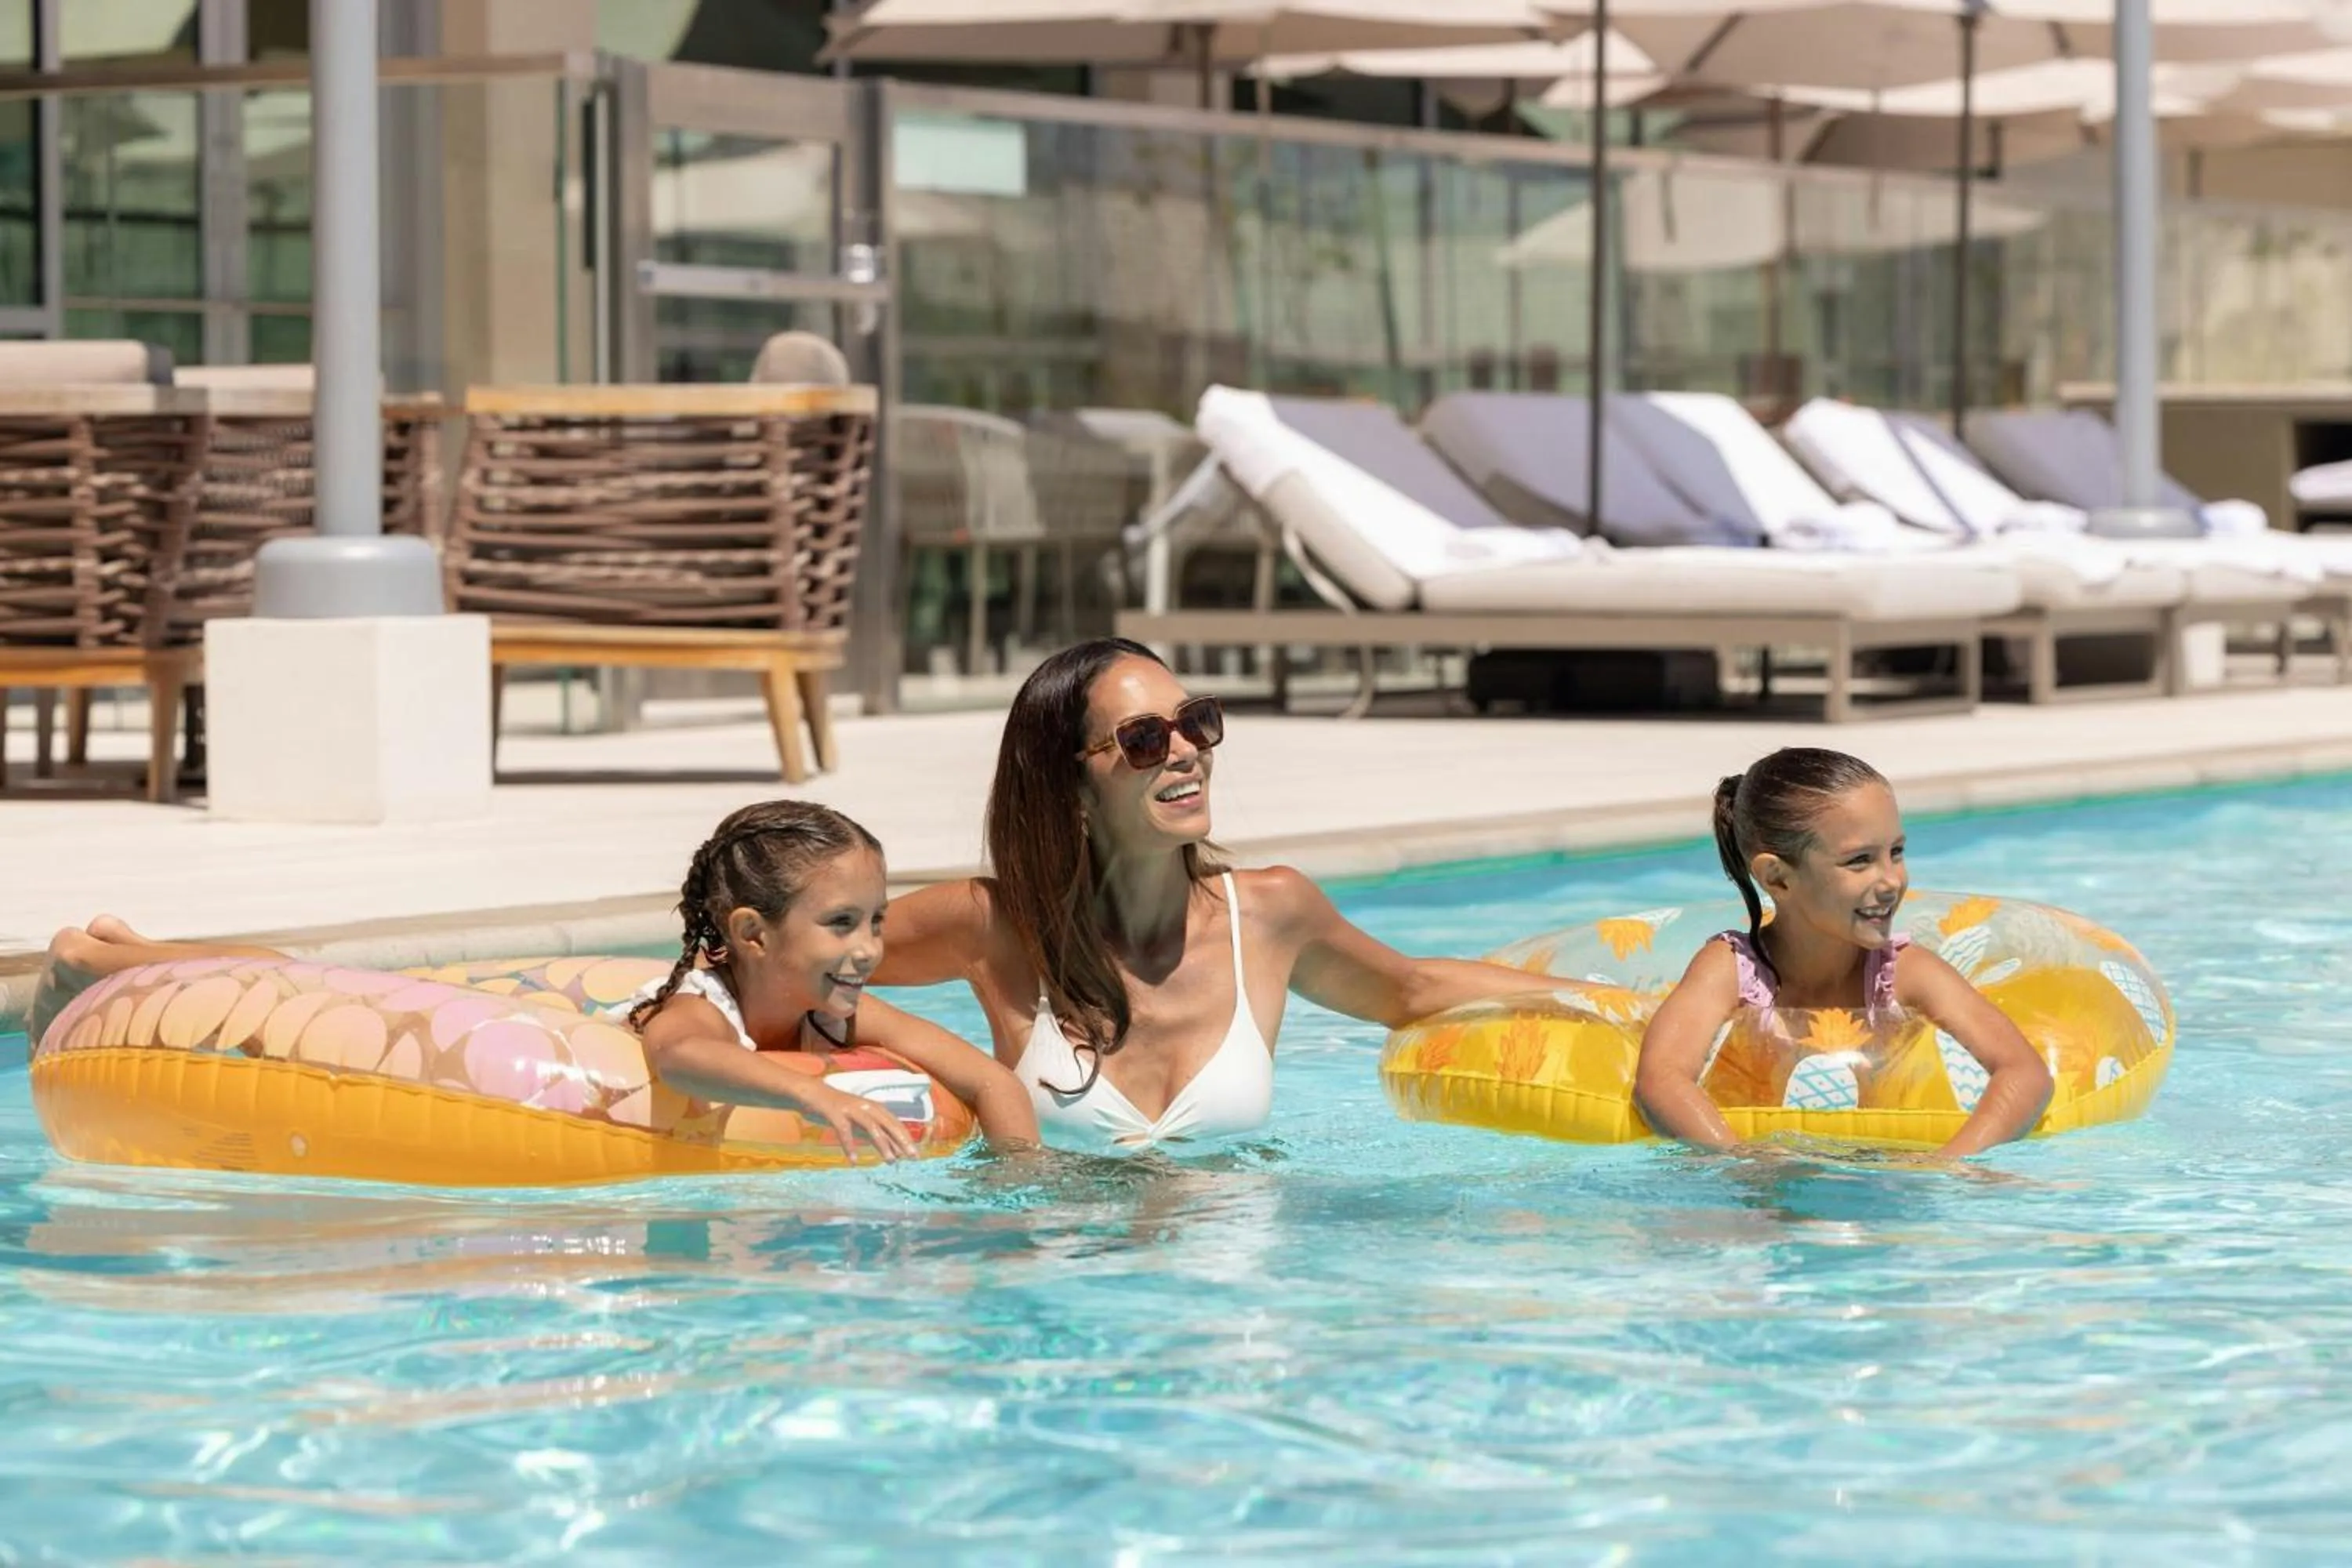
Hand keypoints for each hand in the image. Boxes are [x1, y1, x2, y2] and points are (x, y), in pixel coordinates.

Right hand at [801, 1083, 918, 1163]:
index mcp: (873, 1107)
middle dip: (902, 1140)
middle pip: (888, 1124)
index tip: (915, 1154)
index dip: (906, 1138)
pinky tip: (854, 1161)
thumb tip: (893, 1151)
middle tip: (912, 1156)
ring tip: (890, 1161)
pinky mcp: (835, 1114)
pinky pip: (845, 1132)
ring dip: (882, 1144)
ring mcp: (851, 1109)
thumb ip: (873, 1134)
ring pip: (871, 1127)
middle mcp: (865, 1106)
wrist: (812, 1093)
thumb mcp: (859, 1121)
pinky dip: (850, 1146)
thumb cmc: (837, 1109)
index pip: (895, 1123)